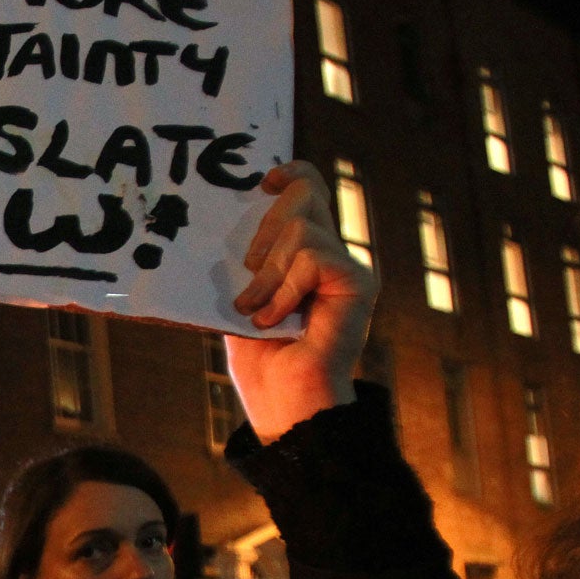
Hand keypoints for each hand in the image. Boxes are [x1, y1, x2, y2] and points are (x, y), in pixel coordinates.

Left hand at [225, 161, 377, 441]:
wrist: (285, 405)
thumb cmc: (263, 363)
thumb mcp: (241, 301)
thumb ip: (244, 266)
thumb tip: (221, 223)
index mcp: (306, 255)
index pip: (310, 192)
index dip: (292, 173)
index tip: (262, 180)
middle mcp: (332, 255)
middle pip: (306, 194)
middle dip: (263, 227)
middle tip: (247, 274)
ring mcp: (348, 268)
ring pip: (300, 229)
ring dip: (265, 272)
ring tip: (256, 310)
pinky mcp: (358, 283)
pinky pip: (310, 258)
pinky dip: (282, 289)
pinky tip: (274, 319)